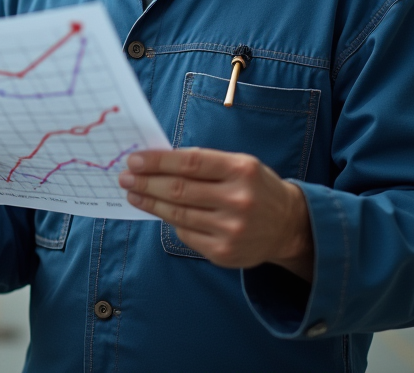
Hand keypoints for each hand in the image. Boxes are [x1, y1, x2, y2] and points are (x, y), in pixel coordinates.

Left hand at [118, 148, 314, 280]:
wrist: (288, 225)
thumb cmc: (255, 187)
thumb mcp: (239, 165)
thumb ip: (203, 163)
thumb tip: (156, 162)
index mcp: (242, 170)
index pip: (190, 164)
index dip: (158, 162)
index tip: (134, 160)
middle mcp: (238, 200)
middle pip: (179, 190)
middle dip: (146, 183)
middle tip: (125, 178)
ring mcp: (231, 229)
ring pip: (178, 215)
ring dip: (150, 203)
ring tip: (133, 194)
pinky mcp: (224, 252)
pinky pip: (186, 234)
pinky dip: (170, 222)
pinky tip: (159, 212)